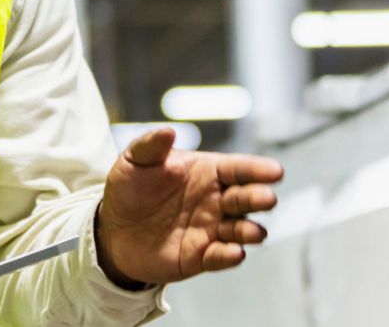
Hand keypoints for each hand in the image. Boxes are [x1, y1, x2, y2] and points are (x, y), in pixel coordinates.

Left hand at [95, 128, 284, 285]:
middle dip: (259, 198)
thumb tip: (168, 131)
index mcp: (208, 172)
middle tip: (267, 198)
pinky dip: (230, 256)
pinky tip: (234, 253)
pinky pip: (220, 257)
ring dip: (250, 231)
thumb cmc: (130, 189)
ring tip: (253, 232)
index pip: (238, 168)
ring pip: (241, 229)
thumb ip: (151, 146)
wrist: (113, 228)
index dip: (258, 169)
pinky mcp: (201, 256)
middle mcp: (216, 200)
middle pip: (246, 197)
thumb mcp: (134, 161)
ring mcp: (211, 229)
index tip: (275, 171)